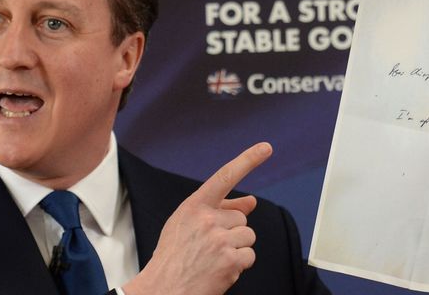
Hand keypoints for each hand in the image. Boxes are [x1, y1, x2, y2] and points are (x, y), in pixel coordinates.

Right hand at [123, 143, 272, 294]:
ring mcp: (219, 240)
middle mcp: (207, 219)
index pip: (225, 177)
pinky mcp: (230, 261)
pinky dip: (239, 265)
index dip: (248, 160)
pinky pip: (249, 256)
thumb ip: (218, 210)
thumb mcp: (187, 225)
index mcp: (194, 206)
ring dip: (237, 249)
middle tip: (209, 247)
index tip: (266, 148)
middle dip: (232, 232)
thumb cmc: (174, 256)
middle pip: (241, 219)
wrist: (163, 289)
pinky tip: (219, 270)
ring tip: (213, 259)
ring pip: (248, 237)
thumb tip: (251, 201)